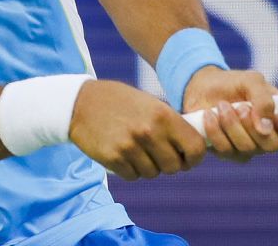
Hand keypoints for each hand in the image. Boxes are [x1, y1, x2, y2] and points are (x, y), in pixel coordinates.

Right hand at [68, 80, 205, 180]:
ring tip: (137, 150)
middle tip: (158, 154)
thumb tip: (194, 147)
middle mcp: (149, 132)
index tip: (187, 158)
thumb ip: (171, 124)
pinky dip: (131, 170)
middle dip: (169, 164)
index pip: (195, 148)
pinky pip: (133, 176)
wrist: (81, 102)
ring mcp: (130, 146)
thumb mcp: (151, 104)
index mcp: (164, 115)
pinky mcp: (113, 158)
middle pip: (174, 167)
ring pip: (153, 173)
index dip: (194, 157)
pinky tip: (124, 154)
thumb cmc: (120, 102)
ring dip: (148, 167)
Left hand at [182, 66, 277, 162]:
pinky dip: (215, 131)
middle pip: (273, 145)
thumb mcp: (251, 81)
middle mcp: (270, 136)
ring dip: (231, 124)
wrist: (202, 88)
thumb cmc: (233, 83)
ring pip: (247, 148)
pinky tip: (209, 116)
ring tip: (221, 106)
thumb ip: (263, 100)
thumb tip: (266, 128)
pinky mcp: (229, 153)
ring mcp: (250, 148)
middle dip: (252, 124)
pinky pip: (226, 151)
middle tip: (239, 106)